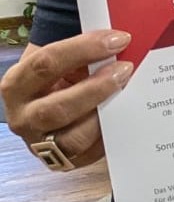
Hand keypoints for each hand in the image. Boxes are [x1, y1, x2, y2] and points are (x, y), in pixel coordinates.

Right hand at [1, 31, 134, 169]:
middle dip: (96, 88)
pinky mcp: (62, 161)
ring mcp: (41, 144)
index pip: (45, 64)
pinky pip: (90, 154)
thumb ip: (84, 50)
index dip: (84, 49)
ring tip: (128, 94)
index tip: (119, 40)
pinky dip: (111, 134)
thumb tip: (122, 40)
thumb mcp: (62, 58)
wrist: (50, 101)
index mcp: (17, 84)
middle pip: (56, 109)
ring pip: (74, 138)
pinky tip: (126, 115)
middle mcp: (23, 117)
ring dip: (105, 115)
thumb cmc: (60, 75)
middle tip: (125, 69)